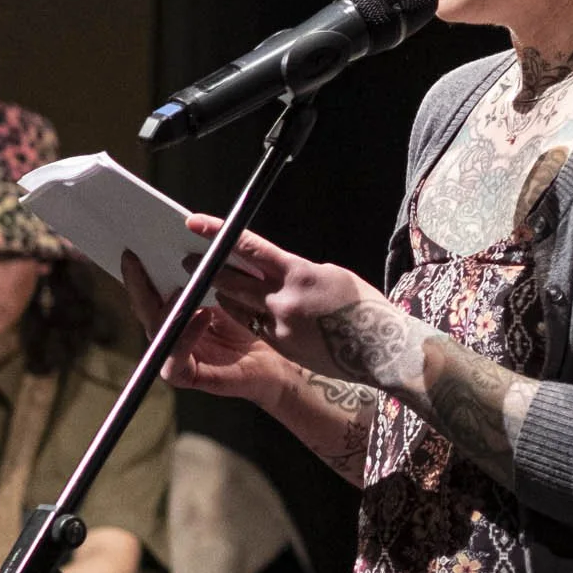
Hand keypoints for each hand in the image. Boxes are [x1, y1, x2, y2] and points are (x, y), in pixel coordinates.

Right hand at [116, 250, 298, 403]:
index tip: (131, 250)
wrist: (276, 361)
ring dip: (166, 310)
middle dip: (138, 285)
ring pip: (157, 333)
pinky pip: (176, 359)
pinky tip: (202, 315)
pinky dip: (186, 336)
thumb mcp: (228, 289)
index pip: (147, 293)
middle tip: (136, 261)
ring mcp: (175, 357)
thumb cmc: (254, 322)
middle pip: (144, 310)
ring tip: (177, 290)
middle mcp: (169, 335)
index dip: (136, 274)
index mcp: (173, 314)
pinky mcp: (189, 377)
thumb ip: (207, 270)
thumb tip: (188, 232)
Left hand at [193, 220, 371, 375]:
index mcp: (299, 273)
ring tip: (211, 283)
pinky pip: (253, 325)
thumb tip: (280, 269)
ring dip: (222, 292)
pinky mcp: (282, 345)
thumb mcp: (334, 275)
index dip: (218, 232)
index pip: (249, 246)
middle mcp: (285, 299)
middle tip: (190, 260)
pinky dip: (243, 314)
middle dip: (210, 268)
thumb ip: (301, 271)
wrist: (382, 350)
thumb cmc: (365, 308)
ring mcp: (280, 325)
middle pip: (233, 279)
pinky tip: (235, 308)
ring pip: (237, 305)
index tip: (194, 222)